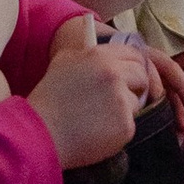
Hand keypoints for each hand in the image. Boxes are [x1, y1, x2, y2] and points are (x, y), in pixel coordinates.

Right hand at [26, 23, 154, 163]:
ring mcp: (121, 100)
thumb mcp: (64, 62)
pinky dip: (117, 130)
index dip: (132, 65)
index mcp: (100, 56)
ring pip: (136, 102)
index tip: (129, 75)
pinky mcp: (125, 125)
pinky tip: (98, 132)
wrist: (41, 133)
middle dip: (133, 87)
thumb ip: (87, 53)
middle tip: (117, 98)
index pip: (134, 54)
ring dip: (123, 110)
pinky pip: (129, 124)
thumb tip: (103, 49)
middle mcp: (114, 75)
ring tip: (98, 118)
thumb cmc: (49, 99)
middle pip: (141, 77)